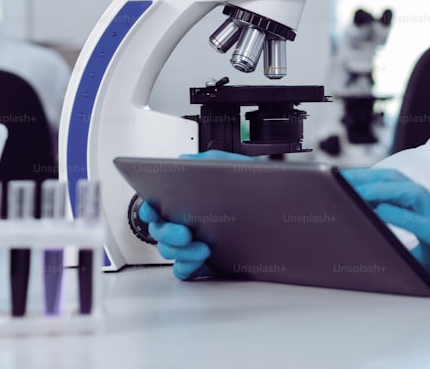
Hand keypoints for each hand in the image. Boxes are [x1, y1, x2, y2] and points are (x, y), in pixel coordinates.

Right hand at [138, 149, 253, 279]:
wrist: (282, 217)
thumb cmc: (257, 190)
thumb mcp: (238, 167)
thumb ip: (212, 160)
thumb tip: (185, 161)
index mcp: (189, 199)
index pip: (158, 203)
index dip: (148, 207)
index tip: (151, 209)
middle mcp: (187, 222)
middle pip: (159, 230)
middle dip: (167, 232)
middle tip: (185, 232)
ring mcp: (192, 243)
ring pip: (169, 251)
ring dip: (181, 250)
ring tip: (203, 247)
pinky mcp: (203, 263)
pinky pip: (183, 270)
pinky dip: (187, 266)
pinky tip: (201, 259)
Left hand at [341, 168, 429, 295]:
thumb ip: (404, 250)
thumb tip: (375, 254)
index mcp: (426, 211)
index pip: (390, 189)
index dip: (363, 183)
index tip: (335, 184)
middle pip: (392, 182)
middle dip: (361, 180)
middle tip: (330, 180)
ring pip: (404, 192)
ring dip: (374, 189)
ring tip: (346, 189)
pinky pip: (421, 219)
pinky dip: (398, 214)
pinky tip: (378, 212)